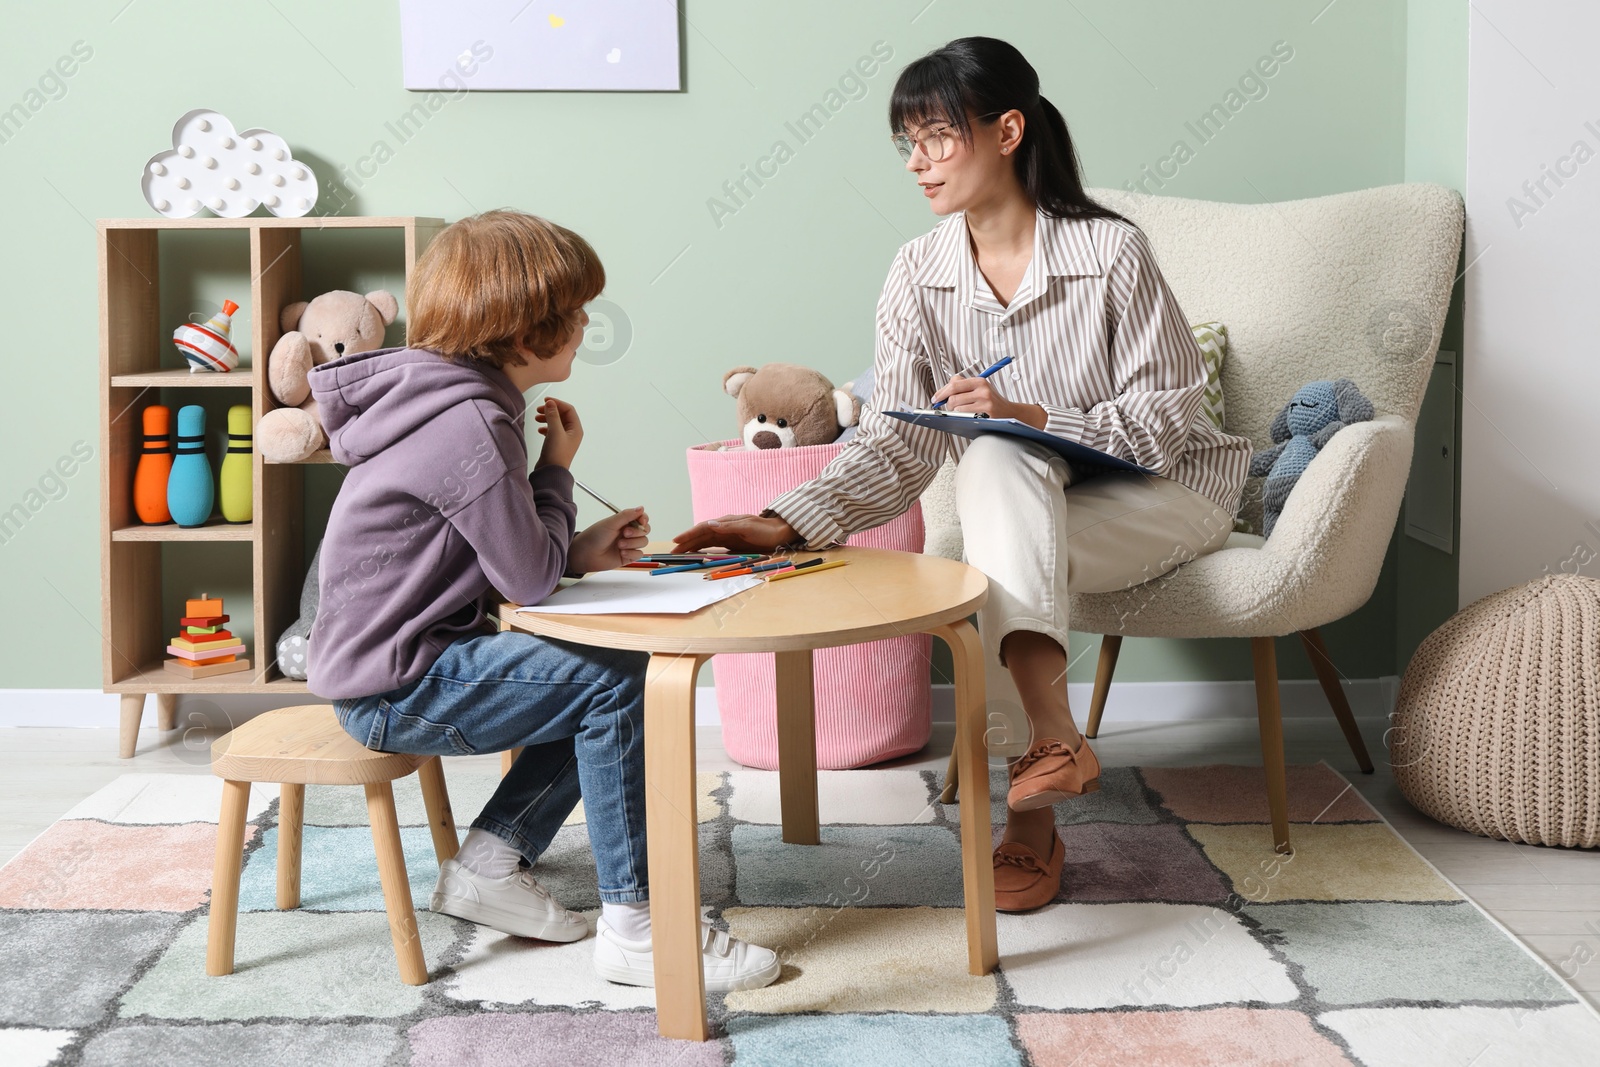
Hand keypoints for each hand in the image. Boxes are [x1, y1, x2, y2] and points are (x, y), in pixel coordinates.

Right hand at [533, 397, 581, 469]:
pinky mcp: (556, 444)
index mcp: (576, 429)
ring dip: (547, 418)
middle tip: (540, 409)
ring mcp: (564, 439)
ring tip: (537, 418)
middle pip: (562, 415)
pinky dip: (546, 427)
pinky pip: (552, 430)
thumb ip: (553, 415)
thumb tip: (551, 403)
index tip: (546, 401)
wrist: (551, 472)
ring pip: (556, 422)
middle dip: (551, 410)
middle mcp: (572, 434)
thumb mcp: (555, 431)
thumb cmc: (556, 455)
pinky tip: (540, 429)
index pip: (569, 409)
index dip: (557, 403)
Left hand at [567, 506, 650, 574]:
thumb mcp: (611, 523)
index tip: (642, 521)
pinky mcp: (628, 557)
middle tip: (625, 533)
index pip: (641, 518)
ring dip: (632, 543)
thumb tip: (641, 508)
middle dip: (637, 532)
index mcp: (624, 522)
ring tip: (619, 545)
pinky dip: (631, 553)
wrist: (586, 554)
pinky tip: (621, 553)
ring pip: (643, 542)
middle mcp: (628, 533)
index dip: (644, 519)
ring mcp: (629, 545)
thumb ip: (627, 515)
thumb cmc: (595, 536)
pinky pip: (639, 554)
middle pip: (645, 530)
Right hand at [671, 513, 797, 553]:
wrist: (779, 532)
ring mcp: (726, 535)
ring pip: (704, 541)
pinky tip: (695, 554)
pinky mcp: (731, 543)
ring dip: (692, 547)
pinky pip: (712, 546)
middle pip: (700, 535)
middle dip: (686, 542)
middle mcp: (724, 528)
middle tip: (672, 552)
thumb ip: (729, 527)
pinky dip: (702, 550)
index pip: (703, 528)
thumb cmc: (765, 530)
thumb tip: (710, 525)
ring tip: (679, 554)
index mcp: (726, 522)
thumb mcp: (748, 527)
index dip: (689, 534)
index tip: (676, 541)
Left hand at [930, 373, 1046, 428]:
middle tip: (949, 407)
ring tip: (961, 412)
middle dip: (947, 404)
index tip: (935, 398)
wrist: (1010, 413)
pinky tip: (967, 417)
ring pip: (956, 408)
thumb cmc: (991, 402)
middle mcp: (983, 390)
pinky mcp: (986, 414)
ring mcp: (985, 403)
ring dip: (955, 412)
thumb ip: (963, 385)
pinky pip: (964, 416)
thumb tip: (943, 390)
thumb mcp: (980, 388)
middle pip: (953, 397)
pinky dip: (961, 417)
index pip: (954, 384)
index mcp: (979, 381)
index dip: (941, 392)